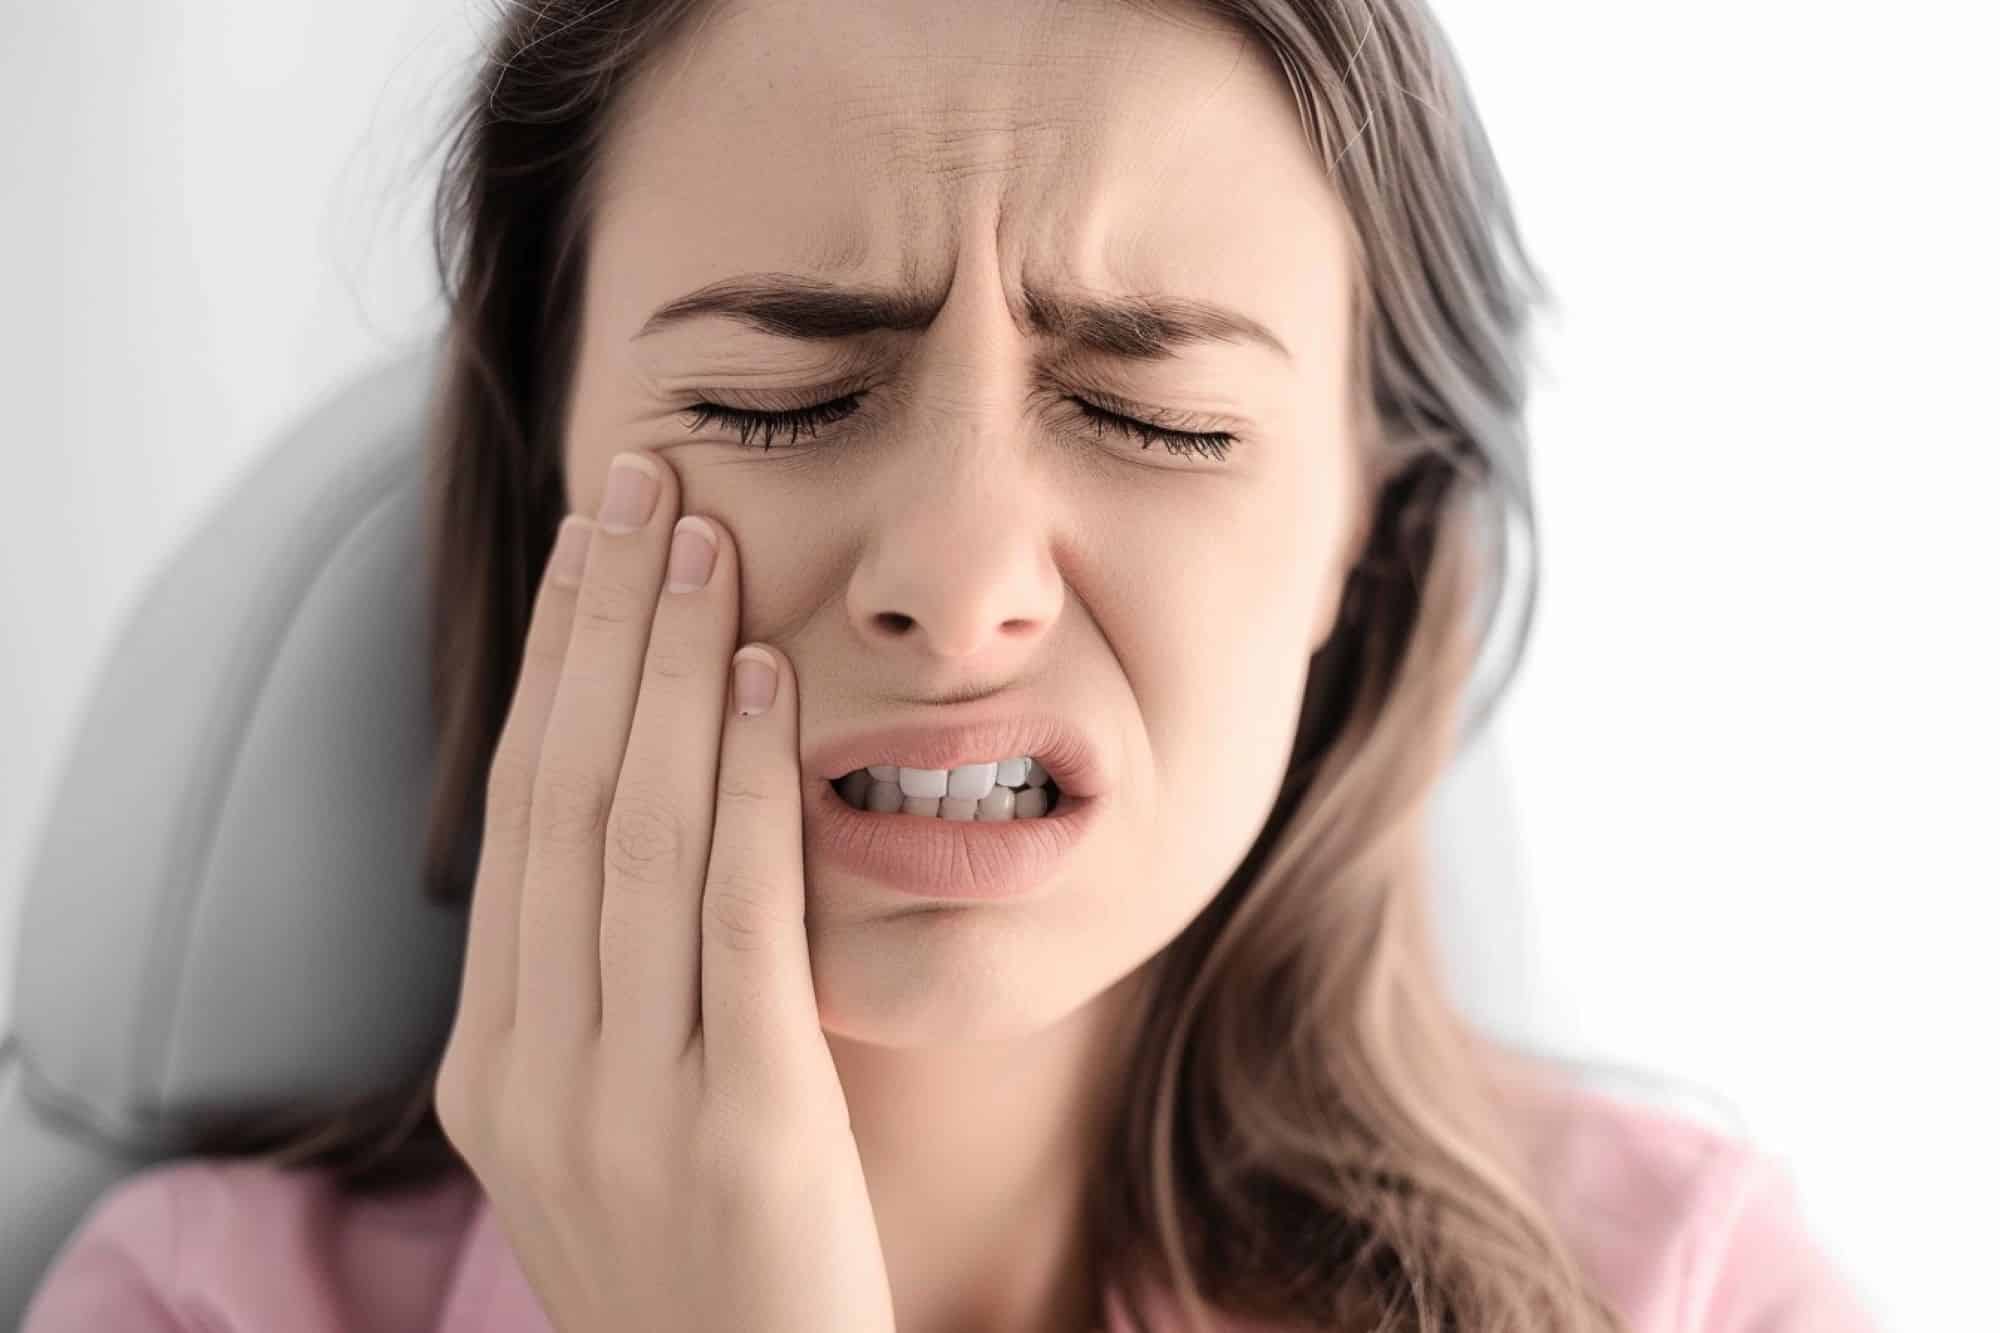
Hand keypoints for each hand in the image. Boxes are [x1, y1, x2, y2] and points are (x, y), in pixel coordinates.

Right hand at [433, 452, 896, 1332]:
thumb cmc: (703, 1265)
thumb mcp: (613, 1125)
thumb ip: (606, 993)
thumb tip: (648, 816)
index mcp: (493, 1065)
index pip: (517, 821)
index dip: (552, 669)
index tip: (590, 548)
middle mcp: (536, 1073)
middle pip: (562, 796)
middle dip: (599, 625)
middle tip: (637, 483)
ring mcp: (627, 1103)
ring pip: (635, 835)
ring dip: (669, 668)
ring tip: (701, 539)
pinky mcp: (740, 1126)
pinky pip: (734, 918)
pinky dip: (745, 783)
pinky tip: (762, 677)